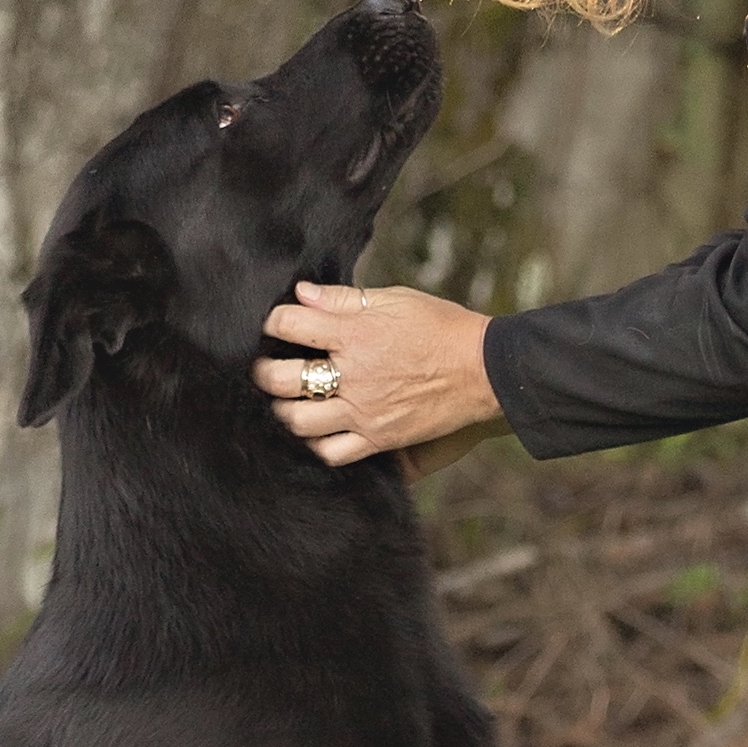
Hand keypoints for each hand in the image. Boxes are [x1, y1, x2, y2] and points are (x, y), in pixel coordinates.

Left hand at [253, 280, 499, 469]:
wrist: (485, 369)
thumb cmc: (442, 327)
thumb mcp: (395, 299)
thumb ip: (345, 298)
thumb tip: (302, 293)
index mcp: (355, 333)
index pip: (289, 326)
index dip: (272, 322)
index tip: (272, 324)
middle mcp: (353, 375)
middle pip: (281, 379)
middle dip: (262, 371)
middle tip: (263, 367)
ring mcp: (364, 411)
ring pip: (298, 421)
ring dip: (284, 410)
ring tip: (286, 400)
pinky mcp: (379, 438)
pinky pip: (331, 453)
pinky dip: (315, 444)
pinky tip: (316, 430)